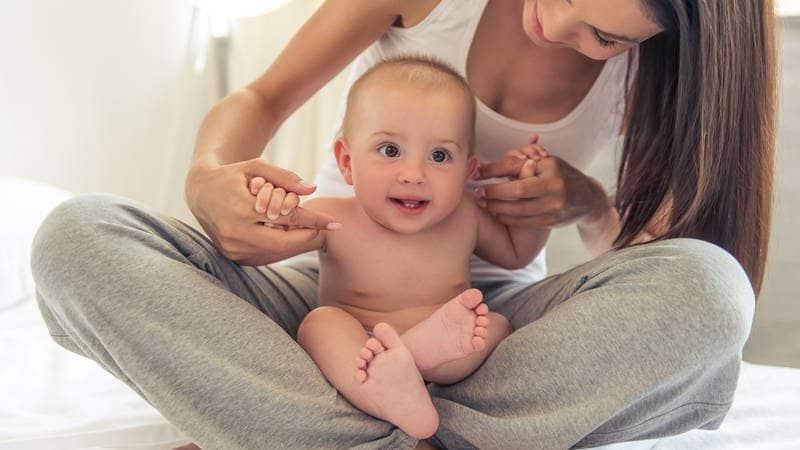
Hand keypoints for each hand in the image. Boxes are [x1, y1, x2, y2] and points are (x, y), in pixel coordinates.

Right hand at [185, 157, 338, 265]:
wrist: (200, 192)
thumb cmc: (233, 175)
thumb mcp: (256, 166)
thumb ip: (285, 176)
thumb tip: (312, 188)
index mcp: (241, 208)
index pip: (286, 218)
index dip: (313, 220)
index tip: (335, 223)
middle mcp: (235, 231)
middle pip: (283, 242)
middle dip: (308, 237)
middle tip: (326, 229)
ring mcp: (232, 247)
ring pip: (275, 252)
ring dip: (295, 243)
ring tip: (311, 231)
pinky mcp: (232, 255)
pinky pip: (264, 255)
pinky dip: (280, 247)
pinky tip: (291, 236)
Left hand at [474, 136, 607, 227]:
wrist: (587, 198)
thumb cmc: (560, 176)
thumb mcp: (545, 163)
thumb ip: (521, 164)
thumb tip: (486, 166)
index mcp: (550, 166)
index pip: (516, 167)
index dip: (493, 170)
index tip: (476, 174)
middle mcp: (554, 186)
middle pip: (517, 190)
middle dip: (494, 192)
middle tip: (478, 193)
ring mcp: (554, 205)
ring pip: (519, 209)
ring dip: (497, 208)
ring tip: (484, 204)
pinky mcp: (551, 220)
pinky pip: (524, 221)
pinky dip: (508, 218)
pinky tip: (498, 213)